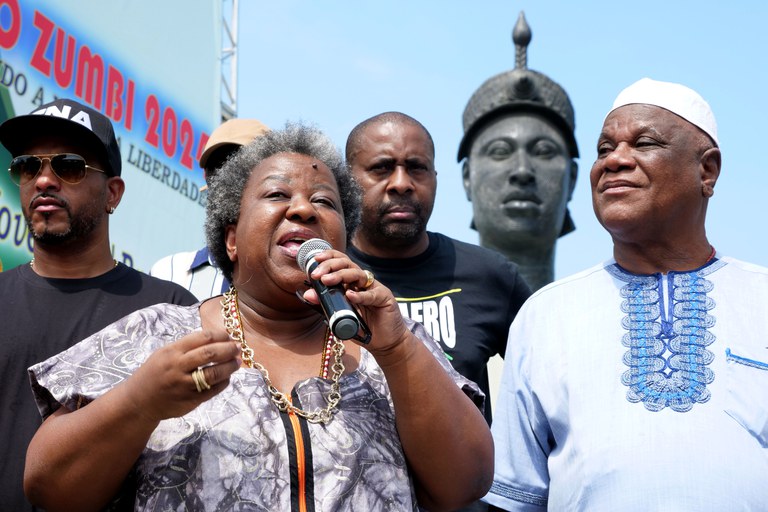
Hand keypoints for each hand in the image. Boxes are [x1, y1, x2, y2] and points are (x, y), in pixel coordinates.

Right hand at [123, 330, 240, 423]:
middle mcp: (178, 367)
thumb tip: (216, 339)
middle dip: (228, 349)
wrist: (138, 401)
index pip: (202, 337)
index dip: (220, 335)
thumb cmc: (155, 373)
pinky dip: (223, 382)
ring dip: (230, 366)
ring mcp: (184, 385)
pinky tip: (227, 378)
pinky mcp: (190, 401)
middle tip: (238, 347)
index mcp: (172, 351)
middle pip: (210, 354)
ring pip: (214, 373)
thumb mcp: (165, 353)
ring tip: (237, 362)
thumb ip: (187, 346)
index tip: (229, 336)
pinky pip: (212, 390)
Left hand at [300, 249, 410, 353]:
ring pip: (357, 273)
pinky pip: (371, 294)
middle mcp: (362, 282)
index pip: (339, 262)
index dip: (327, 258)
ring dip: (340, 275)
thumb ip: (325, 304)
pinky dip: (360, 295)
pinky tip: (350, 296)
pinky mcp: (385, 297)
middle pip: (347, 263)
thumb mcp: (339, 316)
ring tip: (327, 280)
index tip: (313, 261)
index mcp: (351, 282)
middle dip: (330, 265)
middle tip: (317, 274)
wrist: (384, 342)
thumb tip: (307, 294)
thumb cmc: (362, 327)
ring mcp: (374, 287)